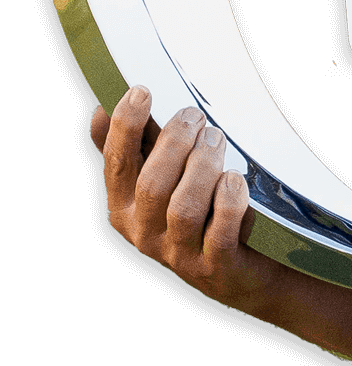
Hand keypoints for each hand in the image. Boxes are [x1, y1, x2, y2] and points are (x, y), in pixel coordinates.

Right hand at [92, 86, 277, 309]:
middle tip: (196, 116)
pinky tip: (234, 180)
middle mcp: (144, 234)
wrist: (239, 274)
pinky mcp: (215, 266)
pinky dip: (228, 200)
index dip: (127, 126)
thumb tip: (98, 111)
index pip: (117, 163)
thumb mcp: (159, 183)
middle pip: (152, 183)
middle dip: (175, 143)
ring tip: (217, 139)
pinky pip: (220, 229)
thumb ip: (131, 151)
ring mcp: (179, 254)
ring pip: (184, 206)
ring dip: (203, 166)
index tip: (142, 91)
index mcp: (123, 208)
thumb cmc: (197, 216)